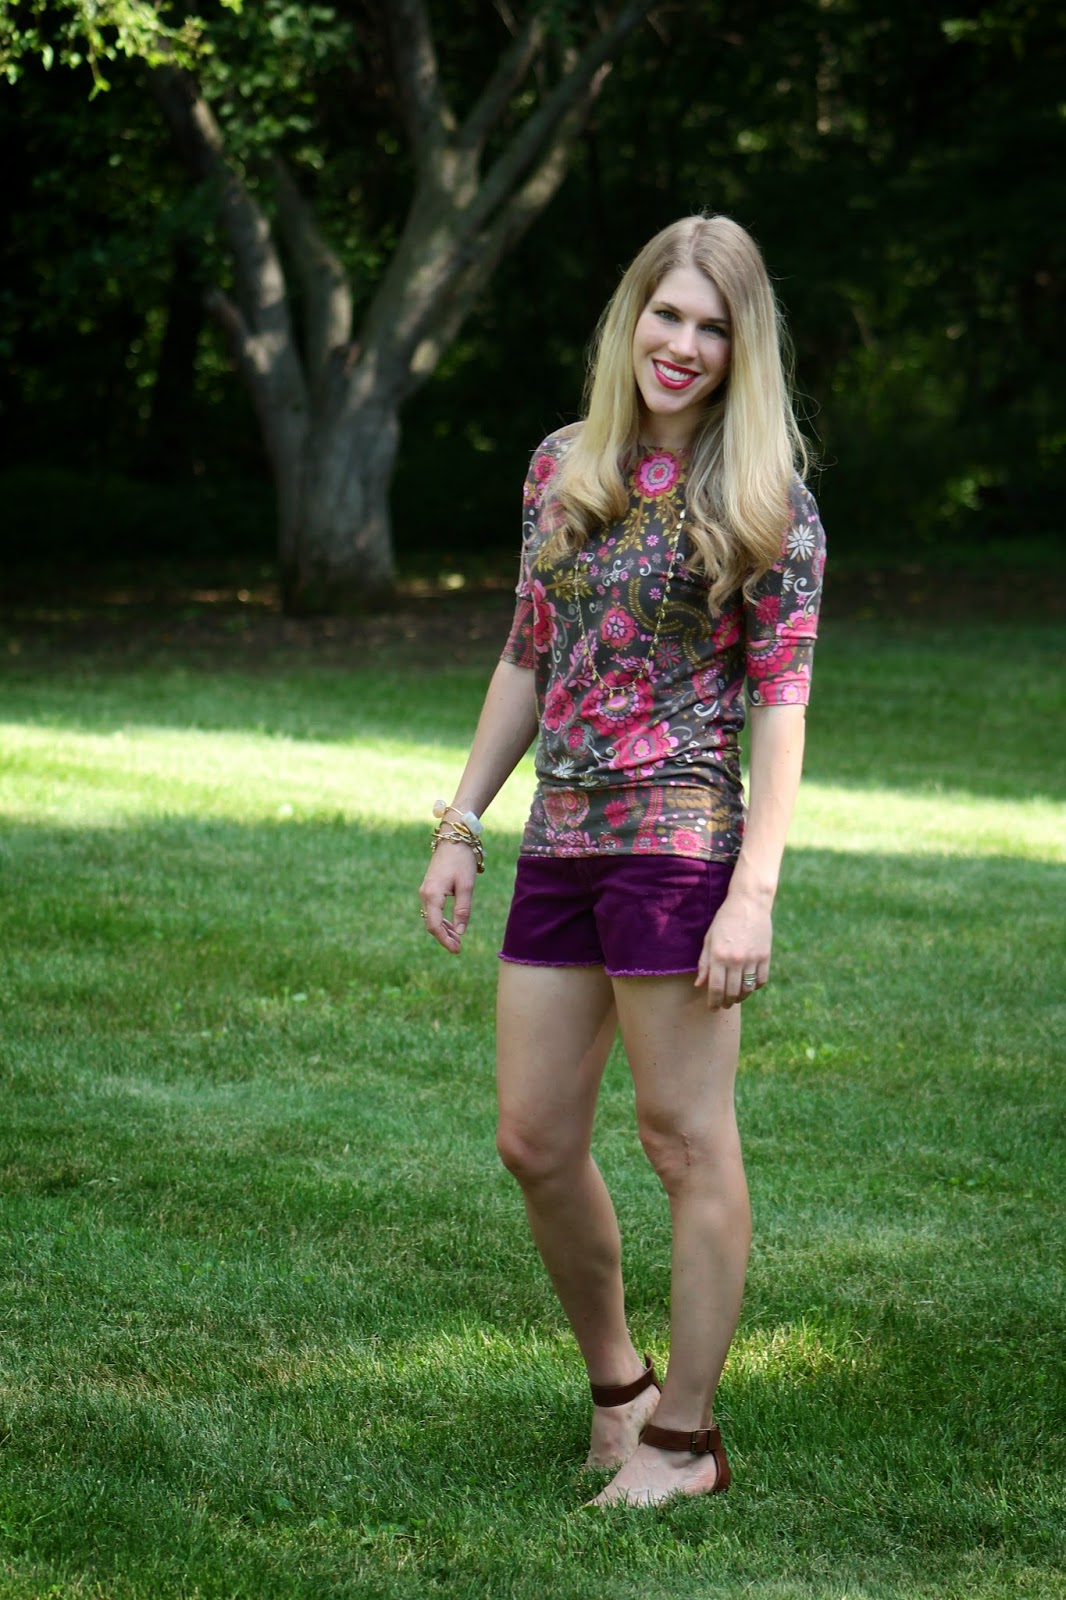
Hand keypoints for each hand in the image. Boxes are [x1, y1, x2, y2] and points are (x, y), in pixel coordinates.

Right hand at [419, 841, 478, 954]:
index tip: (456, 949)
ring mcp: (426, 891)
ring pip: (431, 917)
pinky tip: (452, 925)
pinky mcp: (430, 888)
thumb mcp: (466, 886)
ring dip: (443, 929)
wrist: (453, 839)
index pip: (434, 925)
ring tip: (458, 939)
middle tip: (459, 947)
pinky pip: (433, 909)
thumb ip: (463, 909)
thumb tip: (461, 931)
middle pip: (431, 923)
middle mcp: (425, 894)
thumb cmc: (461, 861)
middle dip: (444, 937)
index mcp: (432, 895)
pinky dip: (441, 919)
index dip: (444, 940)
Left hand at [694, 887, 771, 1009]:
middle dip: (726, 1002)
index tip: (712, 1008)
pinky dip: (754, 987)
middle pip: (732, 992)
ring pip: (747, 990)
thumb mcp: (709, 939)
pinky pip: (761, 981)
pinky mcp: (765, 956)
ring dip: (740, 997)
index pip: (715, 988)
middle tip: (723, 1005)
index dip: (713, 1002)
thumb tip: (699, 985)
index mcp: (718, 956)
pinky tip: (748, 985)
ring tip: (735, 997)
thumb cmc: (724, 920)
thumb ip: (704, 963)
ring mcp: (752, 959)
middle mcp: (735, 960)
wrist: (749, 903)